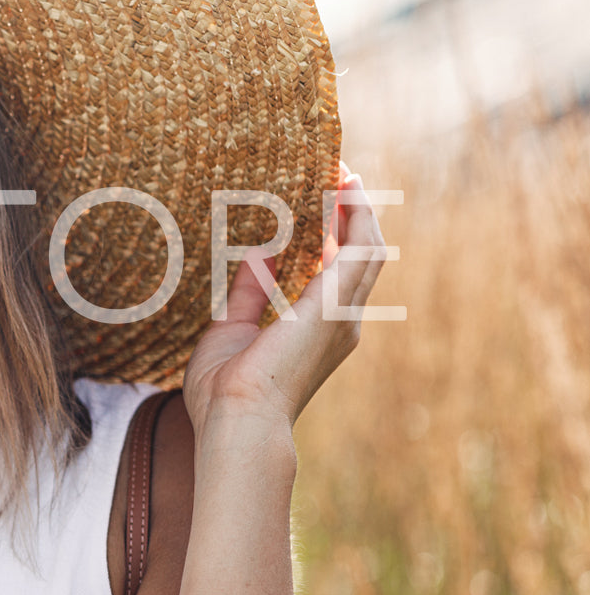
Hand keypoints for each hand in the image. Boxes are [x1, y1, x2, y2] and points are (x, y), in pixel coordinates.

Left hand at [182, 162, 386, 445]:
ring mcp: (344, 316)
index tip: (324, 202)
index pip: (338, 275)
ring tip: (342, 173)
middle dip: (353, 214)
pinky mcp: (337, 305)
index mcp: (319, 333)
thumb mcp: (230, 330)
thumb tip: (258, 255)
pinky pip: (361, 249)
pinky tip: (345, 188)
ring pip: (368, 247)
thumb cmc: (225, 393)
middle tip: (337, 176)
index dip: (337, 237)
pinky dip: (357, 215)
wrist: (236, 421)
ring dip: (359, 208)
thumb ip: (248, 293)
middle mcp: (341, 324)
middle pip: (361, 256)